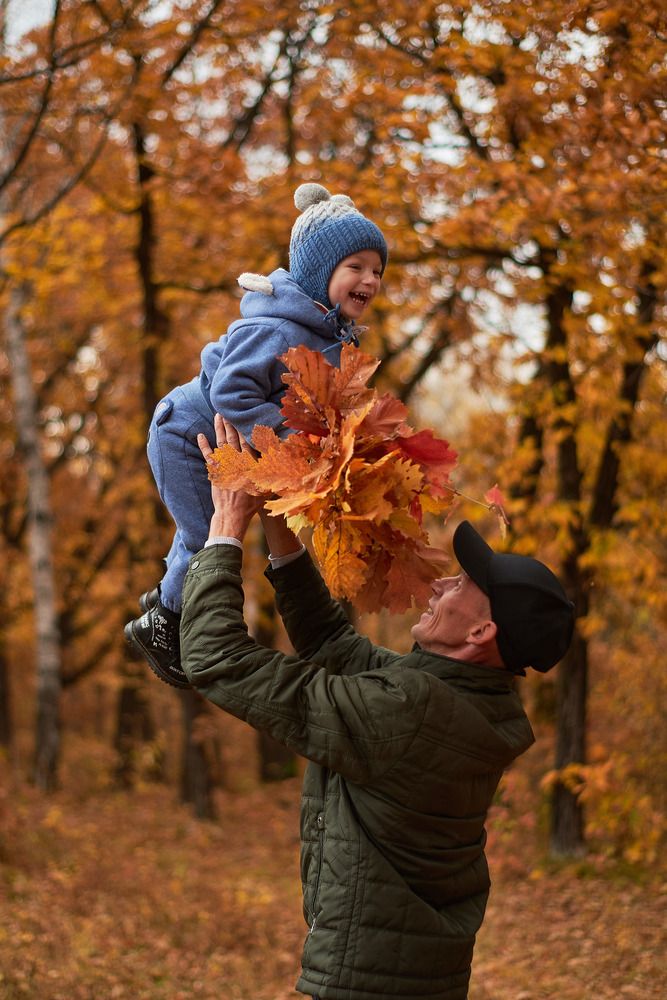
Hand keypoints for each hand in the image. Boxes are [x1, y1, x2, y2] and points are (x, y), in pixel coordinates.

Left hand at [198, 414, 263, 541]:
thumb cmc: (251, 503)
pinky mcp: (214, 472)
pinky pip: (207, 456)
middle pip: (232, 438)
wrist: (232, 514)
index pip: (246, 442)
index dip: (244, 428)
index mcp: (249, 465)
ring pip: (220, 443)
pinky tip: (200, 435)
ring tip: (218, 415)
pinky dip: (203, 445)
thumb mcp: (266, 488)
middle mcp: (235, 462)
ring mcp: (223, 466)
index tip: (244, 415)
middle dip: (231, 423)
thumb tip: (289, 465)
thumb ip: (275, 475)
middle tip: (229, 409)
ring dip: (218, 428)